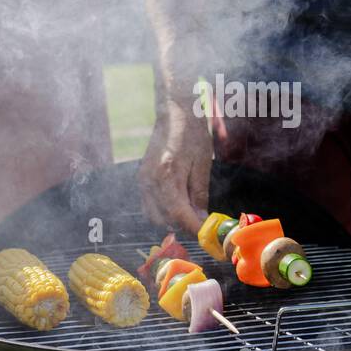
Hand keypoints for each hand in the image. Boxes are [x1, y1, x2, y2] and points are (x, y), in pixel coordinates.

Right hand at [138, 98, 212, 233]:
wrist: (174, 113)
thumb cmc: (192, 133)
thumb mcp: (203, 164)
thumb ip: (199, 194)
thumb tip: (201, 220)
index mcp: (167, 175)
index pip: (180, 214)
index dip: (195, 229)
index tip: (208, 237)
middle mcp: (150, 181)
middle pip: (166, 219)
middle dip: (185, 226)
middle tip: (203, 225)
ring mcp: (143, 180)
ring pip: (155, 216)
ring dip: (173, 221)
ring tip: (191, 214)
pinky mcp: (141, 179)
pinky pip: (149, 206)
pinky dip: (163, 212)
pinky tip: (177, 205)